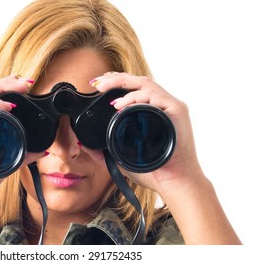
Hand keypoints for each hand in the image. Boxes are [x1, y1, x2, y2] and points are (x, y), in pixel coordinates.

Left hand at [90, 72, 202, 195]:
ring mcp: (170, 106)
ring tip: (102, 89)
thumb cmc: (155, 171)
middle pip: (137, 82)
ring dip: (121, 82)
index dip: (115, 83)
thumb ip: (104, 152)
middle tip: (96, 83)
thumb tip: (84, 145)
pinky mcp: (177, 110)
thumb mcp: (123, 158)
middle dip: (114, 79)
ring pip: (145, 83)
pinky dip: (135, 97)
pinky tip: (119, 105)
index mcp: (152, 112)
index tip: (97, 84)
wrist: (174, 182)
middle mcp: (162, 105)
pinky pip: (154, 95)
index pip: (134, 89)